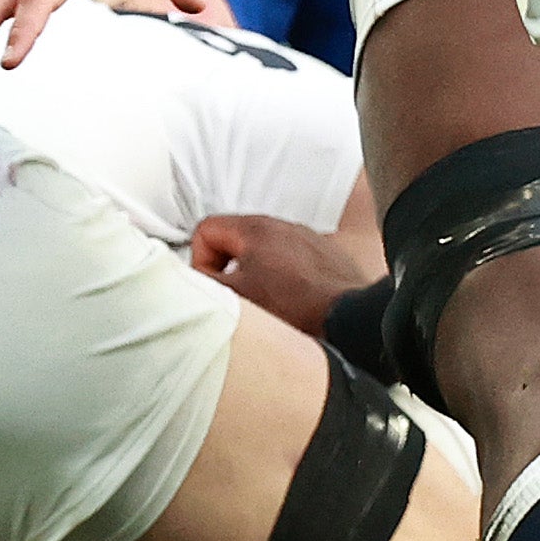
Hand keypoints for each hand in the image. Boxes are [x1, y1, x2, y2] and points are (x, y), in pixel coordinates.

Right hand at [189, 212, 377, 335]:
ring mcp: (305, 237)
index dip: (199, 260)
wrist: (349, 315)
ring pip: (262, 250)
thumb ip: (204, 282)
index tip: (213, 284)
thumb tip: (190, 277)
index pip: (206, 229)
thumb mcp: (237, 296)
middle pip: (233, 238)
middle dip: (225, 267)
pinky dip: (281, 276)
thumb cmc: (295, 305)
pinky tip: (289, 299)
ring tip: (263, 300)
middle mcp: (282, 224)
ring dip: (254, 272)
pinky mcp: (323, 253)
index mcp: (255, 228)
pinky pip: (289, 258)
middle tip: (233, 295)